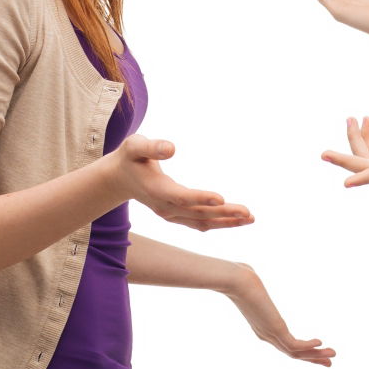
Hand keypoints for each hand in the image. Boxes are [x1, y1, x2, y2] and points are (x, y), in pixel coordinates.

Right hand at [108, 134, 253, 230]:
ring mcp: (171, 214)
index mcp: (157, 190)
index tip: (222, 198)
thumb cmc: (130, 157)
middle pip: (198, 213)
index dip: (201, 198)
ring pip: (202, 222)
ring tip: (250, 217)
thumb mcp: (135, 146)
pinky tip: (237, 220)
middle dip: (224, 213)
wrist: (119, 178)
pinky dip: (220, 222)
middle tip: (248, 212)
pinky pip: (201, 223)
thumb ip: (151, 146)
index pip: (182, 197)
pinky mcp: (177, 215)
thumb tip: (172, 147)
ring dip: (226, 221)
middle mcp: (166, 207)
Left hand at [223, 262, 335, 366]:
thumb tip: (248, 271)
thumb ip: (253, 283)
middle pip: (293, 353)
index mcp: (263, 327)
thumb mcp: (250, 284)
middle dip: (312, 358)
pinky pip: (294, 345)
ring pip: (296, 353)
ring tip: (333, 354)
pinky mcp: (274, 329)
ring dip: (316, 355)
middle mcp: (267, 334)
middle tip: (329, 362)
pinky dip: (308, 346)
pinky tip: (320, 342)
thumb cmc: (240, 276)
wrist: (236, 280)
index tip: (317, 347)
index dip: (303, 349)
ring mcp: (270, 333)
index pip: (285, 344)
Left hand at [321, 117, 368, 193]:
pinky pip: (367, 158)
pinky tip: (365, 123)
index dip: (363, 178)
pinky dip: (364, 141)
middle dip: (343, 158)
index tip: (346, 183)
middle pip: (363, 167)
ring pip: (363, 159)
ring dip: (357, 138)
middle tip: (323, 154)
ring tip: (354, 118)